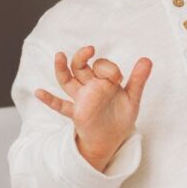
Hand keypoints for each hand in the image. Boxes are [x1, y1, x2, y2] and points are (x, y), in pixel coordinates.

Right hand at [35, 45, 152, 170]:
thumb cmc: (121, 116)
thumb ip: (138, 79)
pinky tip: (39, 92)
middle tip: (90, 49)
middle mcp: (89, 86)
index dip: (109, 68)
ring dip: (61, 69)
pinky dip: (49, 100)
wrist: (113, 139)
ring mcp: (81, 99)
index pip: (102, 66)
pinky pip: (60, 106)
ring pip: (67, 80)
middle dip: (82, 56)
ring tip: (59, 56)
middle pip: (80, 66)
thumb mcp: (132, 97)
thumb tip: (147, 59)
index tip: (117, 76)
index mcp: (103, 80)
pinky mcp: (76, 113)